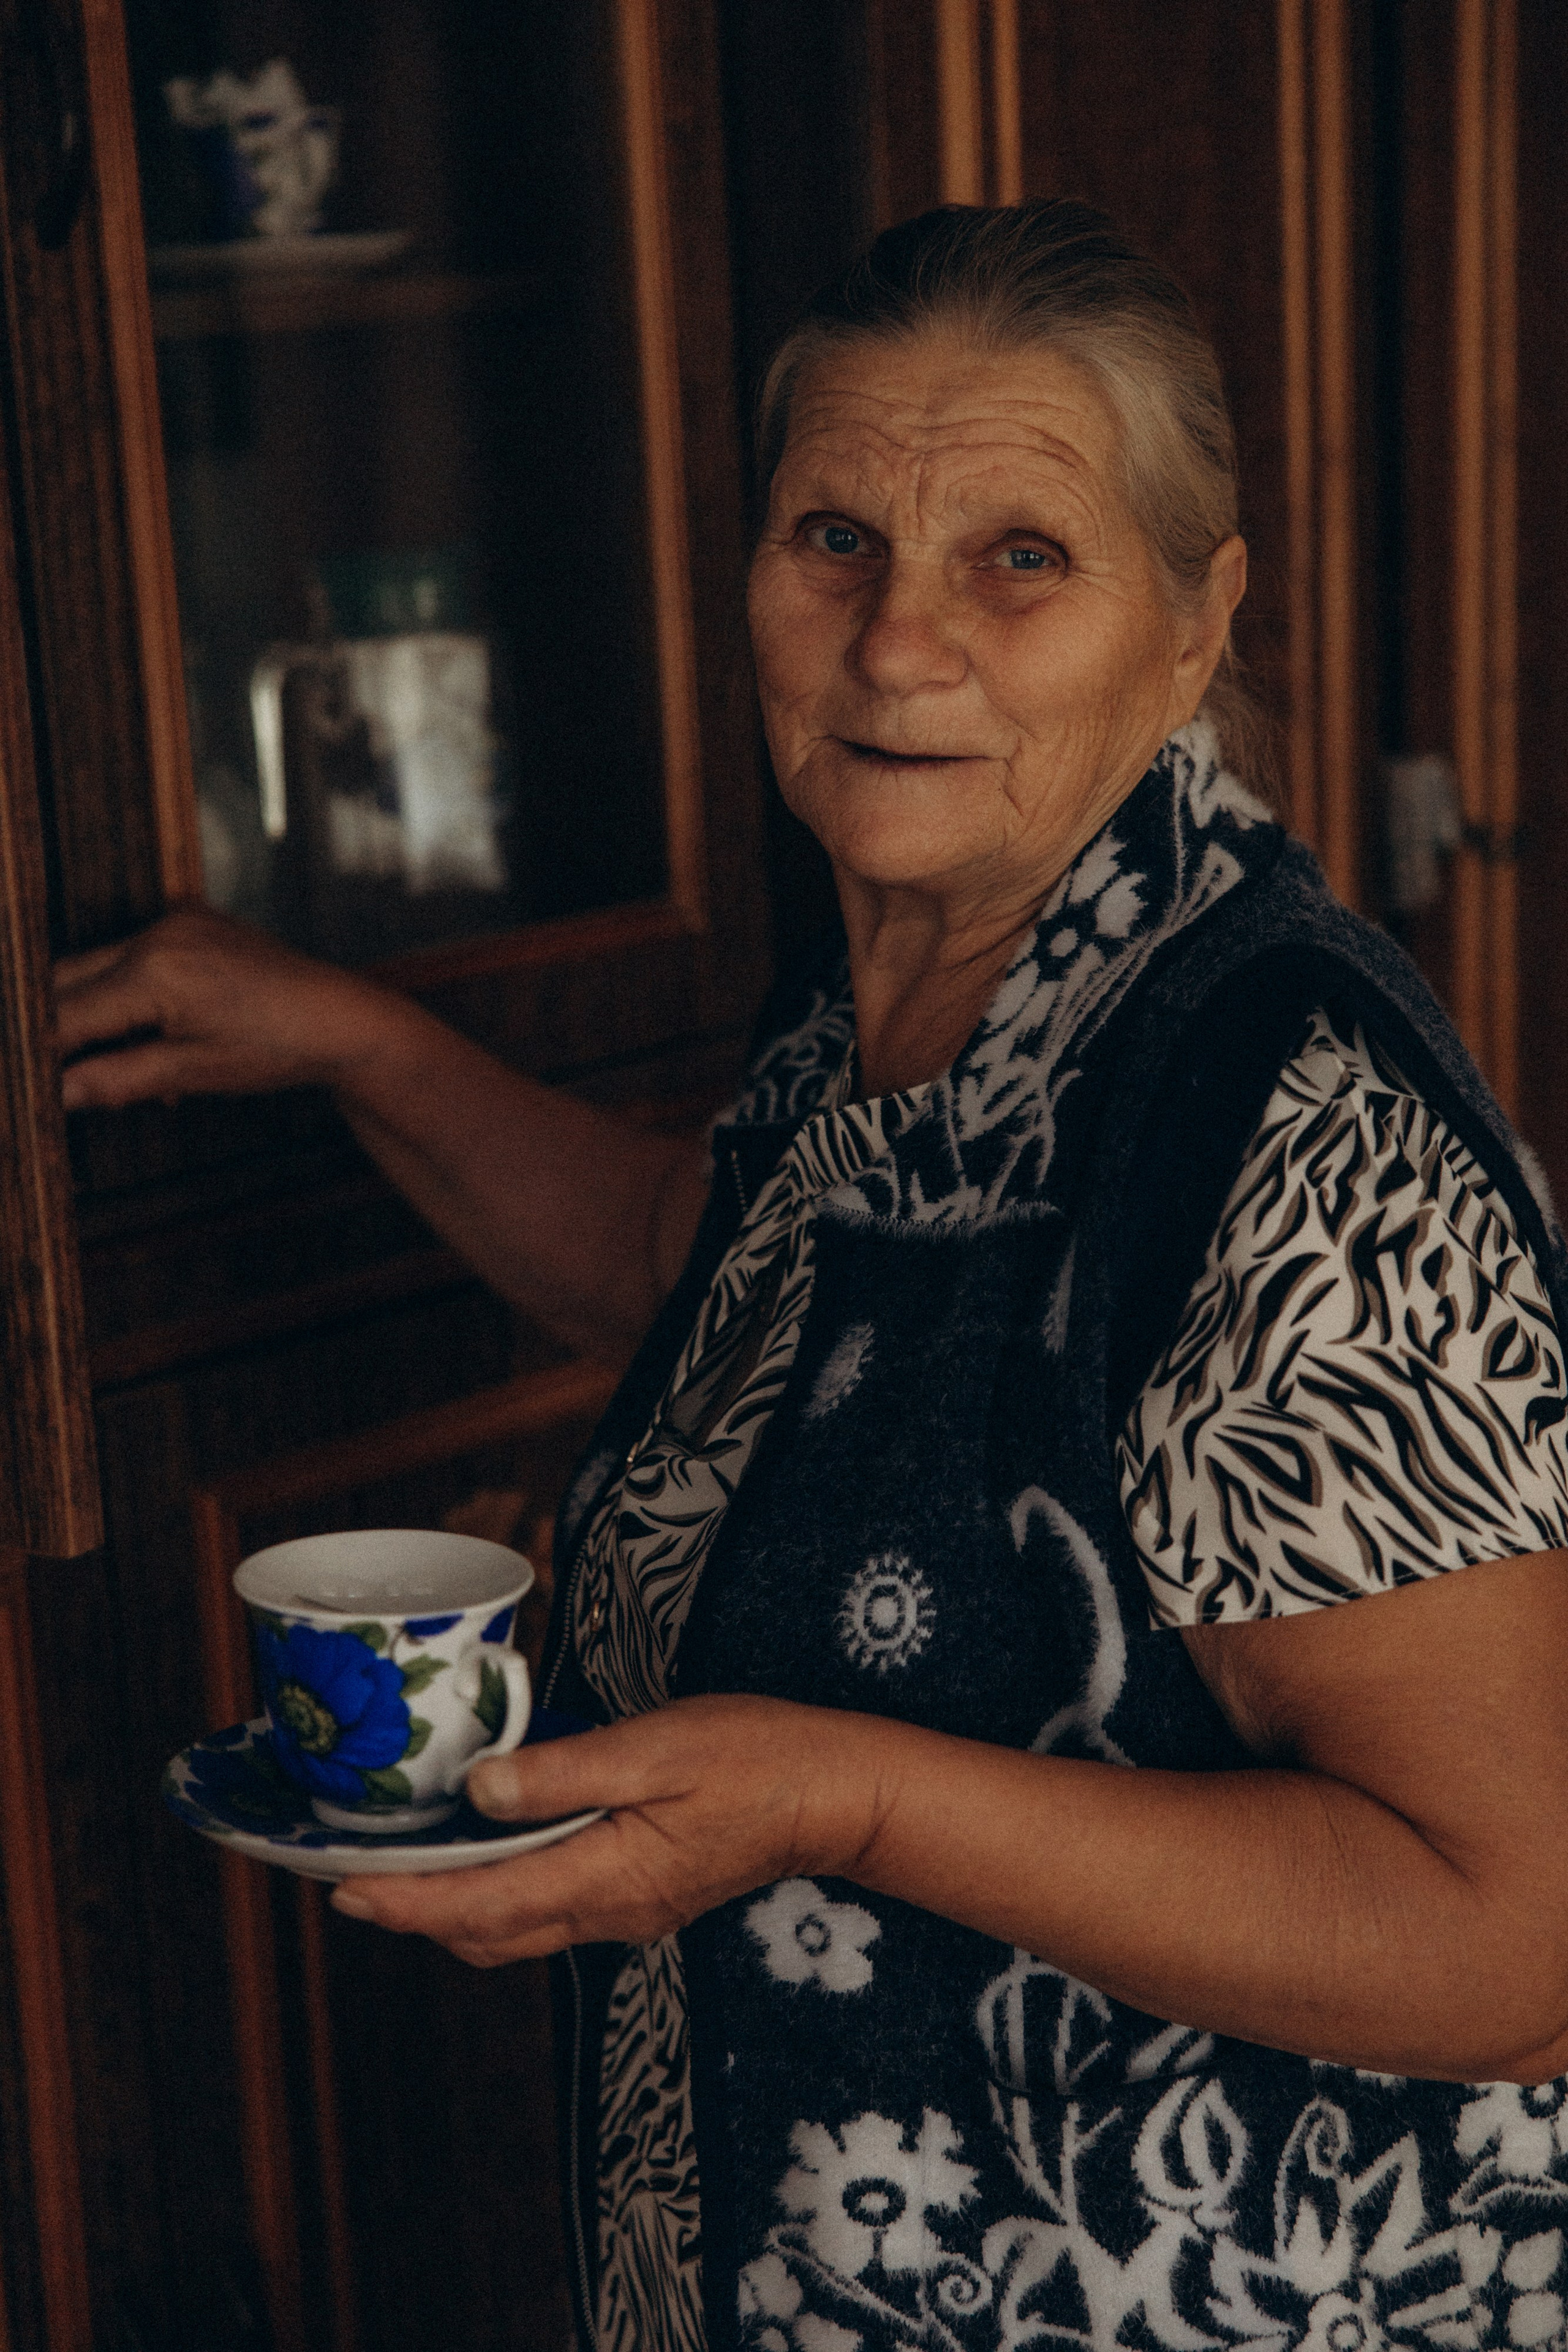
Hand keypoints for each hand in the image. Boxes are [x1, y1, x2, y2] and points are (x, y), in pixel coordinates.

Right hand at [55, 905, 409, 1108]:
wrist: (341, 1019)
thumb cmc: (278, 1048)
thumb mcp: (194, 1073)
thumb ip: (119, 1078)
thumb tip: (60, 1092)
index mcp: (155, 972)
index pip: (67, 1014)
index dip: (45, 1051)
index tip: (35, 1080)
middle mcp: (159, 934)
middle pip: (69, 979)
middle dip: (62, 1028)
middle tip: (65, 1075)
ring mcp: (178, 922)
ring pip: (99, 965)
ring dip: (97, 1013)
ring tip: (127, 1064)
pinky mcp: (194, 920)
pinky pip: (136, 954)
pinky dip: (131, 993)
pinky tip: (157, 1035)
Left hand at [328, 1695, 883, 1967]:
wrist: (833, 1792)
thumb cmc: (753, 1756)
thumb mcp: (657, 1747)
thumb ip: (564, 1774)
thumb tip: (479, 1789)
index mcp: (607, 1877)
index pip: (481, 1906)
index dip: (406, 1902)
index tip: (342, 1891)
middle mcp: (610, 1911)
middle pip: (487, 1933)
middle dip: (414, 1913)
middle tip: (349, 1882)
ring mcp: (628, 1911)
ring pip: (517, 1930)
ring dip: (454, 1910)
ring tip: (403, 1872)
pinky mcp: (643, 1895)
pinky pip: (551, 1911)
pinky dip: (501, 1897)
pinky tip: (487, 1855)